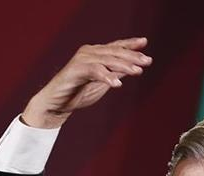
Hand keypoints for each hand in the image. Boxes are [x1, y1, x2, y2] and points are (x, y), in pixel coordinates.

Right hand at [22, 37, 151, 128]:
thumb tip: (132, 68)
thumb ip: (115, 73)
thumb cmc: (78, 93)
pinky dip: (106, 76)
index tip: (144, 42)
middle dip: (132, 56)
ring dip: (123, 66)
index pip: (115, 46)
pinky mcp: (75, 69)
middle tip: (147, 61)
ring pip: (106, 59)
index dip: (130, 44)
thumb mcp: (102, 83)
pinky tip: (117, 84)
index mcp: (95, 54)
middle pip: (114, 52)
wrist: (56, 105)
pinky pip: (94, 71)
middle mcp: (89, 53)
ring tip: (137, 72)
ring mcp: (82, 60)